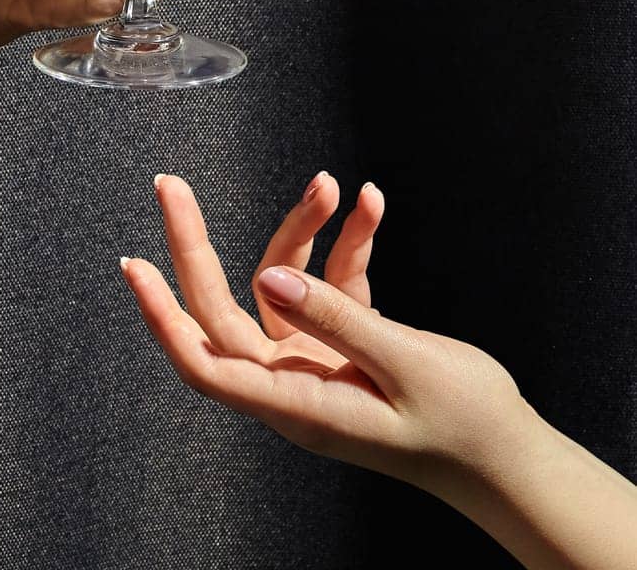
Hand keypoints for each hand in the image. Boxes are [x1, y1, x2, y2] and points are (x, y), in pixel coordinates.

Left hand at [122, 172, 525, 493]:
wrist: (508, 456)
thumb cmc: (463, 426)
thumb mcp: (404, 365)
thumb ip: (337, 319)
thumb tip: (272, 278)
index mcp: (298, 405)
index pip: (205, 361)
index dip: (163, 315)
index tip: (135, 265)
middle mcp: (295, 383)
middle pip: (225, 307)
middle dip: (197, 244)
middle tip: (172, 187)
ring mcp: (317, 362)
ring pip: (282, 283)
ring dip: (303, 230)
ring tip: (332, 185)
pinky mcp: (346, 344)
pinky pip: (331, 284)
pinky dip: (349, 244)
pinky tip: (370, 205)